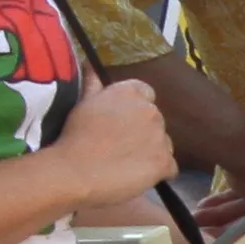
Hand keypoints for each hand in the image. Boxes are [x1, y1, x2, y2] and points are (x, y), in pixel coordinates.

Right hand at [54, 78, 175, 215]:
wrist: (74, 170)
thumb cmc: (75, 136)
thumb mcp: (82, 102)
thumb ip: (93, 84)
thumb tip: (92, 66)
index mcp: (131, 92)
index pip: (146, 94)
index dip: (134, 110)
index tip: (122, 123)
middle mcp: (151, 111)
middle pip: (155, 121)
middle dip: (143, 132)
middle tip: (121, 146)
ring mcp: (160, 137)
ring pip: (164, 144)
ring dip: (152, 152)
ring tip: (129, 165)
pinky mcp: (164, 162)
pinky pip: (170, 168)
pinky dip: (159, 173)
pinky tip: (140, 177)